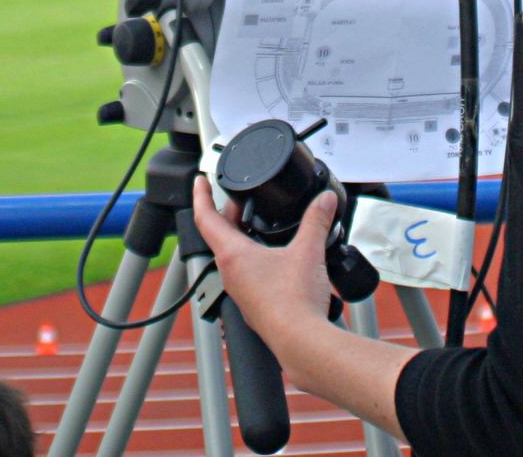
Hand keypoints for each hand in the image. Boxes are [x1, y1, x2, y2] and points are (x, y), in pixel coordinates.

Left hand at [191, 175, 336, 344]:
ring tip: (260, 224)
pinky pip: (246, 274)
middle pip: (220, 234)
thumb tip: (324, 201)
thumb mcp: (308, 251)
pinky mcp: (253, 304)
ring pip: (232, 255)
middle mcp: (230, 273)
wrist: (301, 342)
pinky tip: (275, 257)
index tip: (199, 181)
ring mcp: (240, 290)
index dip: (201, 195)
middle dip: (230, 213)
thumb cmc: (294, 303)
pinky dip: (254, 258)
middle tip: (244, 199)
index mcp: (233, 255)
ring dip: (242, 236)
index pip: (205, 218)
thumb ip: (317, 220)